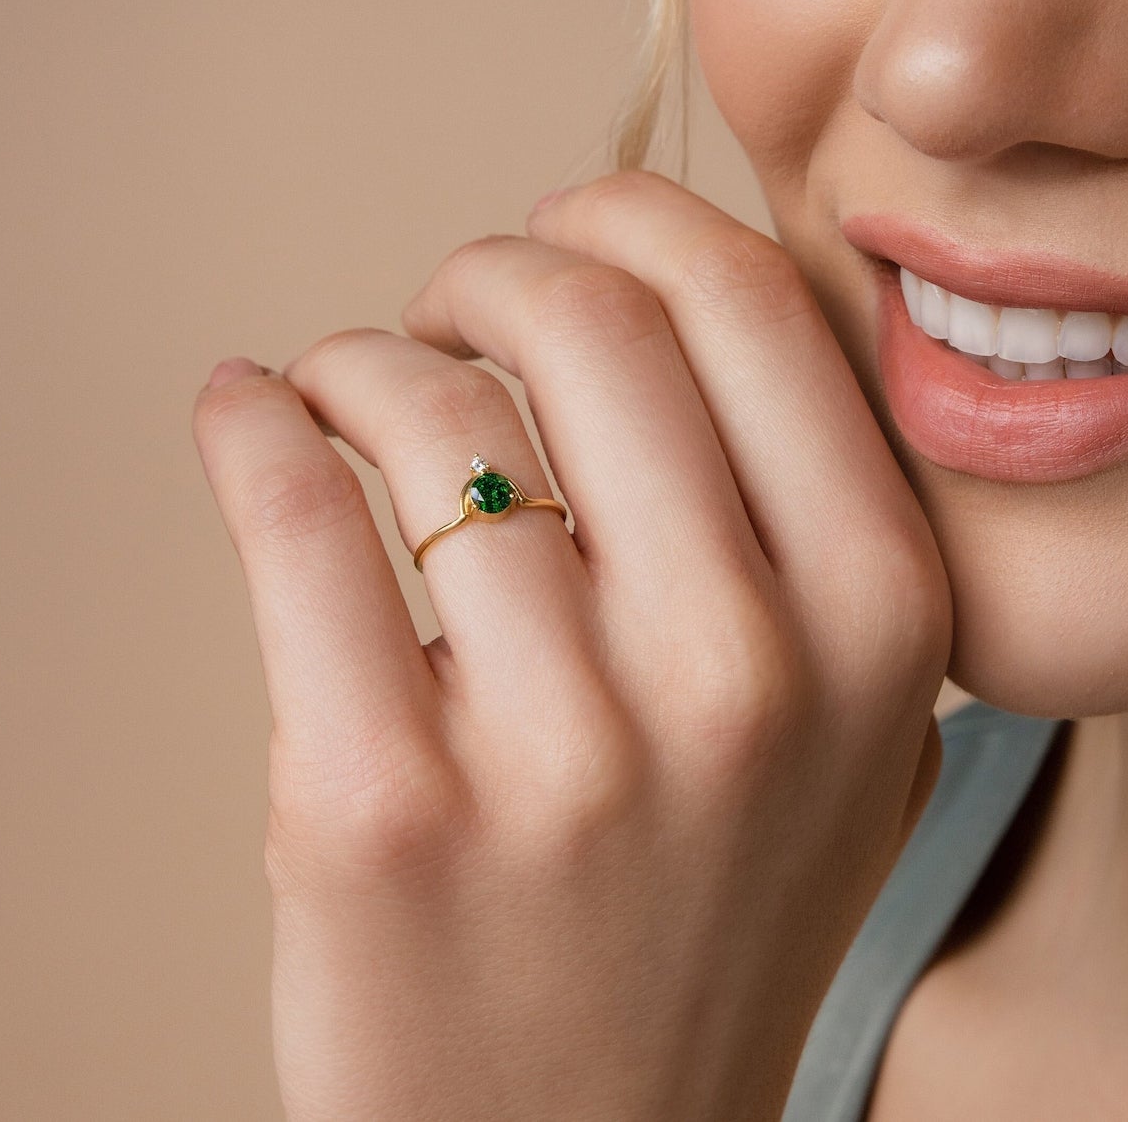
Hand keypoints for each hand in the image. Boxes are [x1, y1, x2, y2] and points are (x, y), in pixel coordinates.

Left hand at [192, 172, 951, 1121]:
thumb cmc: (708, 907)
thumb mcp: (855, 723)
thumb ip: (815, 519)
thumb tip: (670, 294)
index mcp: (880, 616)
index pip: (750, 303)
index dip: (631, 219)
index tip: (565, 228)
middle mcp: (746, 670)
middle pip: (591, 318)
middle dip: (493, 265)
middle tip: (451, 302)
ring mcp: (566, 747)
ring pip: (428, 404)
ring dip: (363, 358)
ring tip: (348, 395)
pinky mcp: (381, 809)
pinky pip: (295, 516)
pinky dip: (250, 423)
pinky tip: (246, 413)